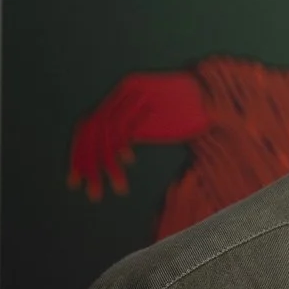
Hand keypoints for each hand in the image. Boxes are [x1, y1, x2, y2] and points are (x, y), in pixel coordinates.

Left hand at [68, 69, 211, 199]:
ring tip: (119, 189)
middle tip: (93, 194)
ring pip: (103, 133)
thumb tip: (115, 153)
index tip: (76, 182)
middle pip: (88, 131)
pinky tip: (129, 162)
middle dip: (85, 164)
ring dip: (106, 165)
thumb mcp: (153, 125)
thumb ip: (134, 132)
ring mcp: (131, 96)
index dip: (79, 156)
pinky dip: (121, 147)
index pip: (87, 128)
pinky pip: (122, 127)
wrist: (212, 96)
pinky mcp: (144, 100)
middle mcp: (119, 94)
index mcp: (117, 99)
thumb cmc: (187, 114)